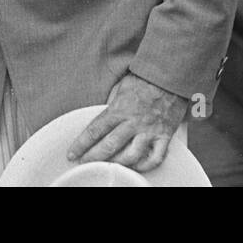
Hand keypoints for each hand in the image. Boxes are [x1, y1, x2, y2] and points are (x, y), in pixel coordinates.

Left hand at [65, 73, 189, 171]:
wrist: (169, 76)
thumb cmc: (145, 79)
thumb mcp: (120, 88)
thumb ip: (113, 106)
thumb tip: (104, 119)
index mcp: (119, 109)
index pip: (95, 130)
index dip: (81, 144)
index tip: (73, 152)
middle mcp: (133, 122)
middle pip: (108, 146)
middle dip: (93, 157)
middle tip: (84, 162)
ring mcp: (149, 131)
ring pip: (130, 156)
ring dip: (117, 164)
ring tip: (108, 166)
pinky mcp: (164, 136)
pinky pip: (155, 158)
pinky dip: (145, 166)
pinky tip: (136, 166)